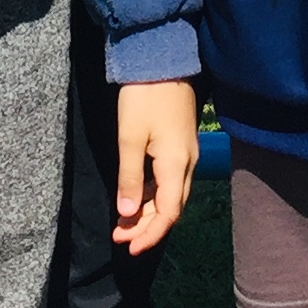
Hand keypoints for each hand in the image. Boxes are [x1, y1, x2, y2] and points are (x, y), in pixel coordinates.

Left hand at [112, 79, 199, 255]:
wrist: (163, 59)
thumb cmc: (143, 97)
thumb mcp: (129, 138)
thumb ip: (130, 178)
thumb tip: (128, 214)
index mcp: (177, 165)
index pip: (168, 213)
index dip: (150, 235)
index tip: (129, 248)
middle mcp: (188, 163)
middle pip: (171, 207)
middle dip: (146, 227)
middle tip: (120, 237)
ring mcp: (187, 153)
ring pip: (171, 194)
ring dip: (148, 211)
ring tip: (123, 221)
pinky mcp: (181, 143)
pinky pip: (170, 179)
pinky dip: (152, 193)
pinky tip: (135, 195)